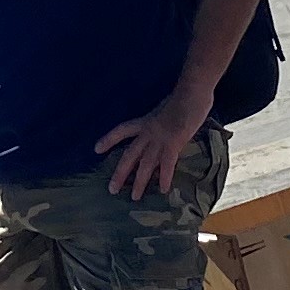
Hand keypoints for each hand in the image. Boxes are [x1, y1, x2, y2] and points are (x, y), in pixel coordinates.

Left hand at [95, 87, 209, 197]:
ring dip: (139, 182)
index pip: (122, 130)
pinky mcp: (173, 143)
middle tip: (112, 189)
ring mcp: (160, 138)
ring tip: (134, 197)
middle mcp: (148, 131)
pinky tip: (162, 190)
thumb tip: (164, 129)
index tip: (96, 149)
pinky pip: (166, 165)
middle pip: (130, 155)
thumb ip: (162, 121)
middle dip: (120, 173)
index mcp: (146, 121)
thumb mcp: (166, 109)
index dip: (109, 139)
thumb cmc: (184, 97)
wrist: (192, 91)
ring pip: (145, 164)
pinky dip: (164, 178)